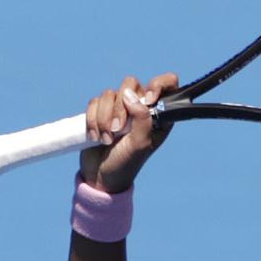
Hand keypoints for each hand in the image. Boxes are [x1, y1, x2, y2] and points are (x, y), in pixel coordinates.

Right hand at [80, 72, 179, 192]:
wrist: (101, 176)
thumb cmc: (126, 163)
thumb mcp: (140, 144)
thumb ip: (142, 118)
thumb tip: (130, 94)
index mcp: (159, 114)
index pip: (168, 84)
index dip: (159, 84)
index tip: (149, 99)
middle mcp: (140, 107)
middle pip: (131, 84)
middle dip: (120, 107)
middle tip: (119, 129)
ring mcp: (120, 108)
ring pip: (109, 93)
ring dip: (104, 118)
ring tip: (106, 139)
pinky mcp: (101, 111)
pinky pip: (94, 102)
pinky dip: (93, 120)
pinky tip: (96, 137)